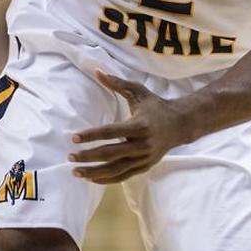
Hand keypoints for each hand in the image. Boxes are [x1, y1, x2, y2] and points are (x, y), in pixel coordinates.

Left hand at [69, 71, 186, 183]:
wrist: (180, 124)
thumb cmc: (156, 106)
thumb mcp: (138, 91)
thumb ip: (117, 83)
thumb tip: (97, 71)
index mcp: (140, 125)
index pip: (111, 132)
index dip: (91, 135)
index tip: (73, 138)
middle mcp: (143, 144)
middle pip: (111, 154)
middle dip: (88, 156)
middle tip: (70, 156)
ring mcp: (144, 158)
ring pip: (116, 169)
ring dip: (94, 172)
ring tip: (76, 171)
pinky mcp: (145, 167)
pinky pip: (123, 176)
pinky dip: (106, 179)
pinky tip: (91, 177)